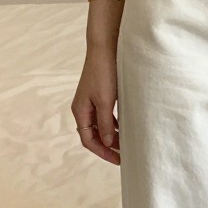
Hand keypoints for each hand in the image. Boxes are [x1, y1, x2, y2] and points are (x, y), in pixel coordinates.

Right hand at [71, 46, 120, 164]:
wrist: (105, 48)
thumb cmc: (104, 72)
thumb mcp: (105, 101)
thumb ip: (106, 123)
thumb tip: (108, 142)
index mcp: (80, 111)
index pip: (88, 140)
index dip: (103, 152)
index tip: (118, 160)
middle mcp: (83, 108)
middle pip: (93, 135)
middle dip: (107, 147)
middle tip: (125, 155)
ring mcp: (91, 102)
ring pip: (100, 126)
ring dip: (112, 136)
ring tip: (127, 144)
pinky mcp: (100, 95)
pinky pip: (105, 116)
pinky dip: (114, 124)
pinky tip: (126, 128)